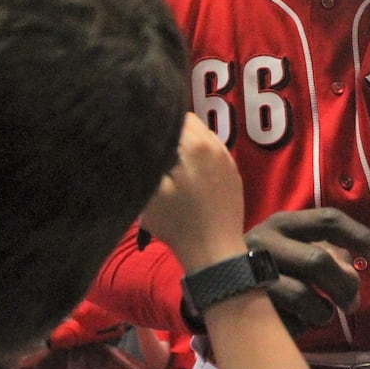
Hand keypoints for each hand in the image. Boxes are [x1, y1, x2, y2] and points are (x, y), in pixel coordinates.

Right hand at [139, 114, 248, 271]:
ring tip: (170, 160)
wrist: (214, 252)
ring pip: (203, 135)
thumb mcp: (149, 193)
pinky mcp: (234, 173)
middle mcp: (216, 144)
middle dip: (171, 130)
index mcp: (195, 144)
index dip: (156, 122)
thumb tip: (136, 138)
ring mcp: (228, 159)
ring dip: (186, 142)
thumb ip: (143, 159)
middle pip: (190, 122)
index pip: (173, 115)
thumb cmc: (178, 223)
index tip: (142, 134)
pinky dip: (200, 154)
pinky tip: (188, 173)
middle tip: (154, 148)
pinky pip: (214, 151)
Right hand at [243, 209, 369, 336]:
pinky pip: (286, 321)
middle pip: (319, 261)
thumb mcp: (297, 251)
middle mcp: (264, 241)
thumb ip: (329, 257)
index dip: (361, 236)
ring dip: (324, 312)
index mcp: (283, 223)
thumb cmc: (268, 267)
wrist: (212, 285)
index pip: (328, 221)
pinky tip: (296, 323)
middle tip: (353, 304)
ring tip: (323, 315)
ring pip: (304, 296)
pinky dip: (301, 327)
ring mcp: (250, 274)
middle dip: (344, 286)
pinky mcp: (243, 306)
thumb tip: (352, 272)